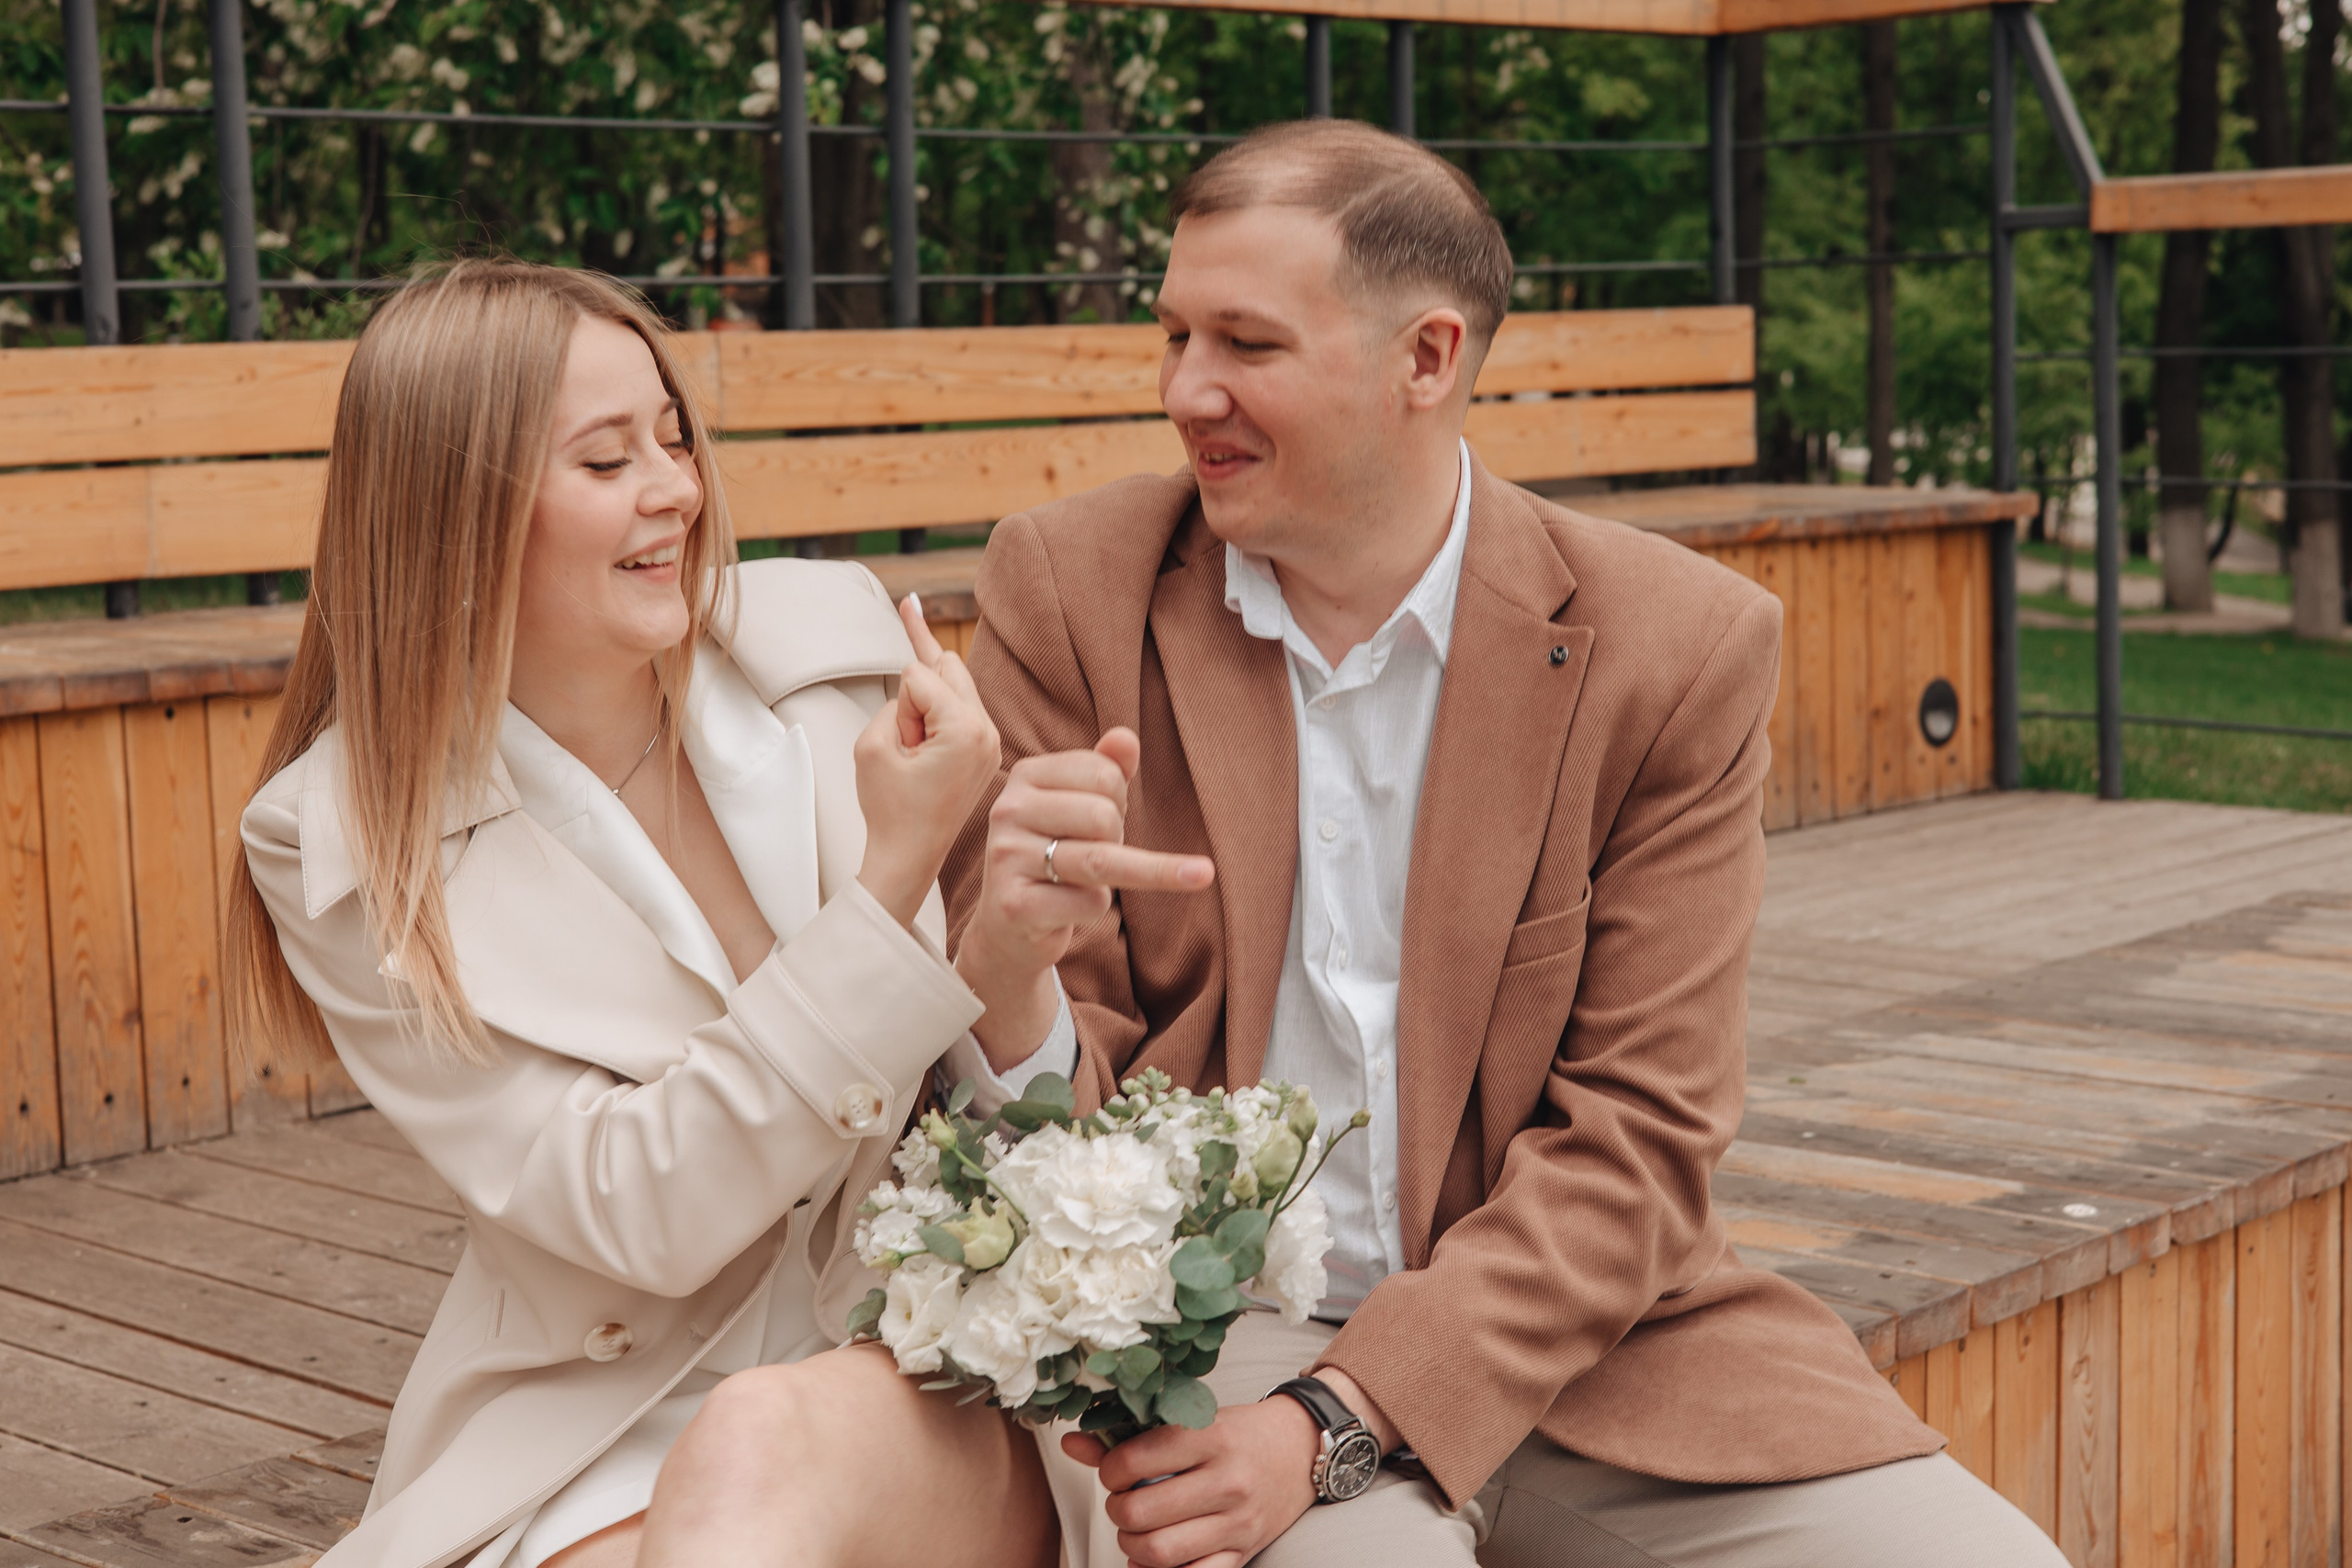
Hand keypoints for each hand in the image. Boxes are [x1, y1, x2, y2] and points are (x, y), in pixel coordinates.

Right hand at [854, 596, 1000, 929]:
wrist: (909, 858)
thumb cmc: (891, 810)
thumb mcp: (873, 745)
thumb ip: (893, 702)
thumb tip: (919, 684)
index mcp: (966, 730)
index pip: (920, 677)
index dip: (896, 703)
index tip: (896, 740)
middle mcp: (987, 732)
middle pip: (947, 668)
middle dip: (919, 673)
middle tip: (910, 601)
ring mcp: (989, 743)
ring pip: (954, 684)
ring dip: (927, 691)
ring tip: (911, 629)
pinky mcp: (983, 752)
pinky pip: (959, 708)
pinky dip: (938, 703)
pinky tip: (927, 657)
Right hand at [953, 728, 1213, 1069]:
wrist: (1011, 926)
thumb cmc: (1054, 855)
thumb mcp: (1082, 807)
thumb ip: (1108, 768)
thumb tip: (1126, 738)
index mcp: (1025, 775)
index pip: (1105, 773)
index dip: (1119, 800)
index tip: (1097, 820)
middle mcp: (1007, 810)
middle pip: (1104, 816)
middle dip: (1118, 839)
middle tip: (1095, 854)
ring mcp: (1005, 857)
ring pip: (1101, 860)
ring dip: (1126, 874)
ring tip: (1103, 882)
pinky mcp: (1013, 905)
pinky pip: (1090, 901)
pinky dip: (1097, 907)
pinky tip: (1070, 908)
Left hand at [1060, 1398, 1319, 1567]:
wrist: (1300, 1449)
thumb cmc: (1240, 1432)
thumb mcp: (1192, 1421)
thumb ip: (1131, 1436)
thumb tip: (1073, 1444)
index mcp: (1211, 1438)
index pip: (1134, 1461)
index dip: (1109, 1470)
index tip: (1114, 1469)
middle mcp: (1226, 1481)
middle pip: (1139, 1514)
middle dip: (1117, 1510)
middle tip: (1124, 1501)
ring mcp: (1237, 1522)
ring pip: (1158, 1552)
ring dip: (1132, 1545)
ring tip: (1137, 1529)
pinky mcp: (1244, 1552)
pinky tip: (1158, 1558)